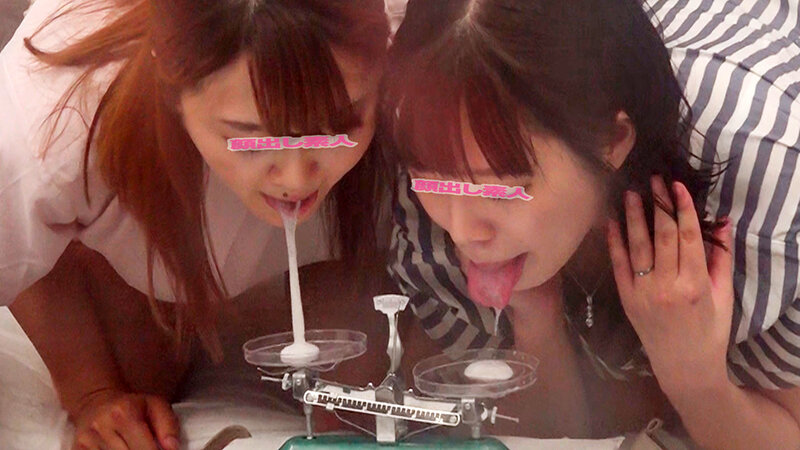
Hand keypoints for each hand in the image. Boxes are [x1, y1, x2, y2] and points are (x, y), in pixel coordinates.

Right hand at [71, 388, 179, 449]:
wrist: (96, 401)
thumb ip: (168, 426)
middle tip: (146, 447)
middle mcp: (102, 426)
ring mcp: (87, 439)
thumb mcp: (155, 405)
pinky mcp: (77, 448)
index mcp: (125, 413)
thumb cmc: (132, 406)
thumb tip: (173, 448)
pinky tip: (120, 448)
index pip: (144, 448)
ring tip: (132, 446)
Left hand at [606, 175, 733, 393]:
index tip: (677, 185)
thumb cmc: (710, 330)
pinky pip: (618, 265)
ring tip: (631, 193)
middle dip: (658, 205)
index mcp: (694, 284)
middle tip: (655, 179)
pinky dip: (614, 241)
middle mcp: (666, 285)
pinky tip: (612, 221)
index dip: (682, 208)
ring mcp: (642, 292)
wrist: (683, 366)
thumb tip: (722, 220)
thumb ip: (721, 257)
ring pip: (637, 246)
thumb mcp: (723, 295)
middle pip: (661, 236)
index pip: (688, 236)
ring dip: (634, 217)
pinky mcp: (626, 298)